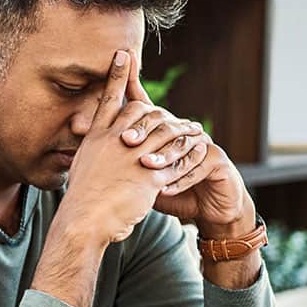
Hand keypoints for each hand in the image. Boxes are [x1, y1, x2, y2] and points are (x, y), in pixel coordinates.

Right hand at [62, 49, 211, 244]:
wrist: (83, 221)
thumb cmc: (80, 200)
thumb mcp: (81, 168)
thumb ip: (92, 153)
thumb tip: (92, 149)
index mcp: (97, 138)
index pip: (109, 99)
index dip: (117, 75)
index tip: (124, 54)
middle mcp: (114, 140)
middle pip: (142, 112)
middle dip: (160, 109)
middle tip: (176, 112)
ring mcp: (133, 155)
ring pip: (164, 133)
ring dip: (183, 129)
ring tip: (195, 129)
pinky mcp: (149, 175)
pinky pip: (174, 160)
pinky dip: (189, 154)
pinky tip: (200, 150)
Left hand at [118, 52, 252, 232]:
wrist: (206, 210)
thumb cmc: (168, 191)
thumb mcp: (141, 176)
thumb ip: (122, 161)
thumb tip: (88, 149)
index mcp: (163, 130)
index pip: (145, 108)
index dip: (130, 96)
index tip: (112, 97)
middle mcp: (183, 130)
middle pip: (163, 121)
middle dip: (143, 130)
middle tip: (125, 141)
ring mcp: (202, 142)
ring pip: (180, 143)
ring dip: (161, 156)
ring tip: (144, 166)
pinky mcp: (218, 160)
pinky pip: (198, 165)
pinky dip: (181, 178)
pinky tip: (166, 188)